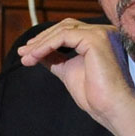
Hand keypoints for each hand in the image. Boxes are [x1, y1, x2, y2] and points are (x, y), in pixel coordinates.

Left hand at [17, 19, 134, 135]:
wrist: (111, 109)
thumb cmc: (96, 95)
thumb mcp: (68, 71)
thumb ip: (55, 59)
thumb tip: (35, 52)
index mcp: (99, 38)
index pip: (68, 30)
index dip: (46, 39)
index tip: (27, 52)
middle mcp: (103, 31)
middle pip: (64, 26)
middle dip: (41, 39)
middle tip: (23, 53)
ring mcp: (101, 33)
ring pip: (62, 30)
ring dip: (40, 44)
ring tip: (26, 57)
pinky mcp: (96, 39)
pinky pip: (63, 36)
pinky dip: (46, 45)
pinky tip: (35, 56)